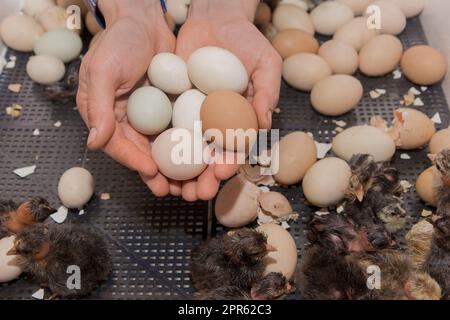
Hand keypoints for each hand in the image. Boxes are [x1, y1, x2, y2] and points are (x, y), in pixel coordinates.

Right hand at [77, 0, 175, 195]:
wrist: (144, 20)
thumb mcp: (103, 70)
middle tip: (172, 191)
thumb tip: (94, 144)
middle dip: (157, 174)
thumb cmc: (118, 40)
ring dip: (176, 167)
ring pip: (163, 147)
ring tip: (190, 183)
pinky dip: (189, 145)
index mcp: (105, 115)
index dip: (134, 161)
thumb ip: (99, 107)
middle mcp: (127, 120)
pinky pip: (179, 130)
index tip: (152, 173)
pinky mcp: (170, 109)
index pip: (118, 145)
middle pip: (142, 153)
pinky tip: (203, 157)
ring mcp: (150, 116)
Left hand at [174, 0, 282, 200]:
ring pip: (186, 151)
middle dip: (203, 178)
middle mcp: (216, 122)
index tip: (221, 171)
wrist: (215, 18)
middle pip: (209, 157)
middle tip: (196, 194)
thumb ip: (266, 94)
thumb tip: (263, 126)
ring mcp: (193, 116)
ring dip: (179, 173)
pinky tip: (152, 164)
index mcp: (240, 120)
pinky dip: (160, 148)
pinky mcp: (172, 106)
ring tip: (171, 189)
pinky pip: (166, 129)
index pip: (236, 148)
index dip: (229, 162)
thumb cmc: (246, 40)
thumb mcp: (265, 63)